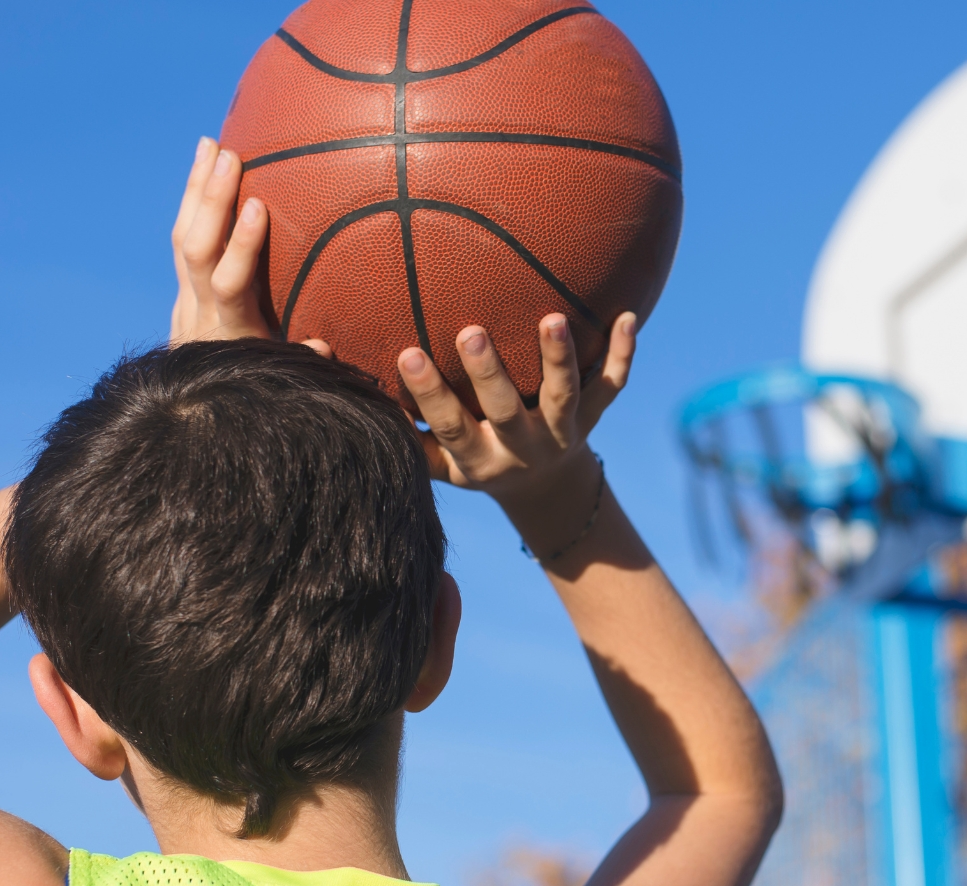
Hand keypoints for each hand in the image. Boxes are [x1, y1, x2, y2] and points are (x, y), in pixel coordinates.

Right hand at [397, 312, 635, 533]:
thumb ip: (397, 425)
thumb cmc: (475, 457)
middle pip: (507, 412)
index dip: (430, 395)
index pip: (451, 428)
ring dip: (559, 358)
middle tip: (472, 331)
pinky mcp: (594, 414)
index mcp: (481, 460)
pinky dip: (623, 353)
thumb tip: (337, 367)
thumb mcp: (437, 460)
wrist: (547, 489)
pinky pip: (612, 384)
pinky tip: (630, 316)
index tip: (408, 354)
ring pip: (564, 396)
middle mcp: (524, 447)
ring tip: (552, 318)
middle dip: (489, 374)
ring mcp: (563, 430)